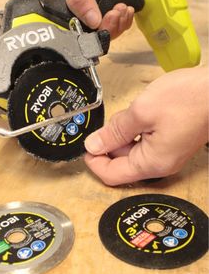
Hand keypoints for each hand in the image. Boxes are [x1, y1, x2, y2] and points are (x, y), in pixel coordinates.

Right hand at [50, 0, 133, 38]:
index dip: (83, 35)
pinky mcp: (109, 16)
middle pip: (90, 37)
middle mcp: (77, 17)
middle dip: (106, 28)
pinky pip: (118, 28)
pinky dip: (125, 22)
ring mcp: (94, 18)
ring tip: (122, 8)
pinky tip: (127, 10)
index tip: (97, 24)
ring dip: (117, 25)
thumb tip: (92, 22)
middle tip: (114, 13)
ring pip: (105, 34)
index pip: (69, 32)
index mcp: (61, 8)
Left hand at [84, 67, 207, 185]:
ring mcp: (166, 153)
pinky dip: (133, 131)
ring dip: (121, 136)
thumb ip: (114, 131)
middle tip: (104, 122)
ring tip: (125, 114)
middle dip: (107, 145)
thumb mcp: (142, 112)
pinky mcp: (170, 142)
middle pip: (121, 163)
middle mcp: (160, 164)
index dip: (94, 162)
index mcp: (151, 163)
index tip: (85, 145)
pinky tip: (135, 115)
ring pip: (131, 151)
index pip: (112, 175)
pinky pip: (144, 143)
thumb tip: (94, 145)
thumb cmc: (187, 98)